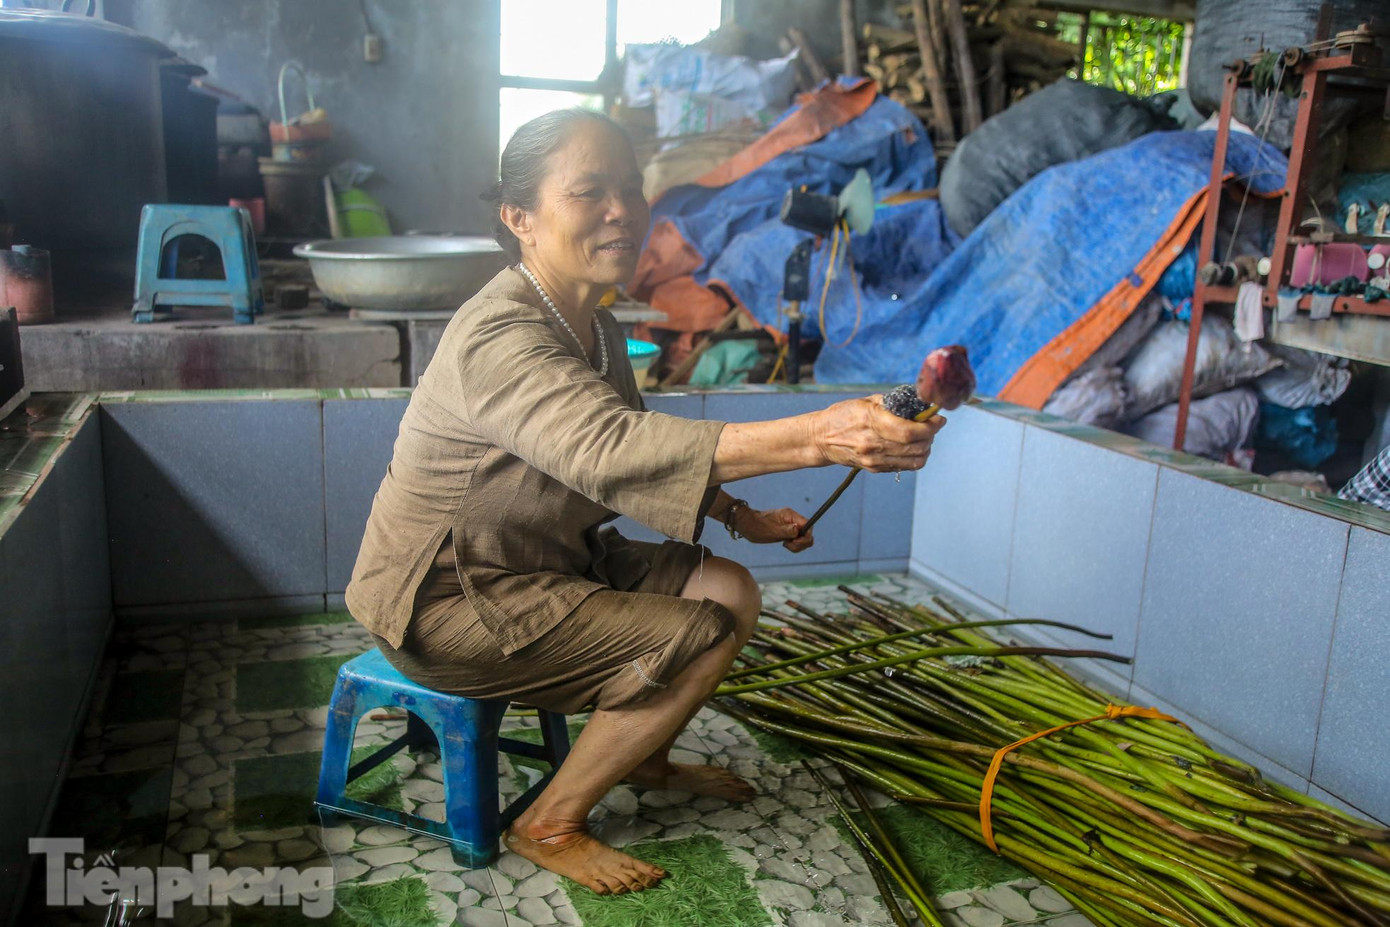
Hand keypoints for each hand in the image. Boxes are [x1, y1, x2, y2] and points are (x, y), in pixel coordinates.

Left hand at [732, 506, 814, 552]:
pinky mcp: (787, 532)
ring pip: (803, 538)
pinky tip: (785, 545)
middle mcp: (792, 520)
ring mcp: (790, 526)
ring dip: (798, 546)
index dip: (806, 536)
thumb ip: (786, 530)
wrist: (747, 525)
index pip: (808, 525)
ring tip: (786, 545)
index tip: (795, 542)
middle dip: (802, 542)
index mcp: (790, 515)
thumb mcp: (771, 530)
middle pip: (808, 533)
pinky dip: (794, 546)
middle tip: (789, 545)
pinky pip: (797, 541)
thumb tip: (797, 530)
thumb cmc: (757, 526)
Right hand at [812, 396, 944, 472]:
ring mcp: (874, 459)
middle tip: (933, 426)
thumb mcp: (865, 401)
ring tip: (925, 437)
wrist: (821, 438)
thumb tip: (918, 405)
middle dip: (931, 435)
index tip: (939, 419)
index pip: (910, 431)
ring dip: (926, 448)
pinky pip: (905, 466)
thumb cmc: (842, 415)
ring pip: (915, 460)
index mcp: (871, 422)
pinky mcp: (875, 468)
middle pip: (916, 447)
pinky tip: (912, 446)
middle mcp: (873, 444)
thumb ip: (892, 404)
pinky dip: (915, 456)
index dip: (931, 427)